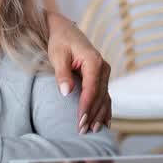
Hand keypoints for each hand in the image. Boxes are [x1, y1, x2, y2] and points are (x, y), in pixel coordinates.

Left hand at [45, 12, 111, 132]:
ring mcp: (104, 73)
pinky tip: (104, 123)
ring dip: (100, 115)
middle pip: (100, 96)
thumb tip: (67, 92)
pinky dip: (105, 110)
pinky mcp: (101, 77)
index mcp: (94, 62)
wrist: (64, 30)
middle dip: (92, 115)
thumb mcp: (57, 55)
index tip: (80, 121)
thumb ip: (62, 73)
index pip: (92, 89)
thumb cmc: (59, 41)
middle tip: (82, 131)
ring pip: (104, 98)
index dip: (86, 107)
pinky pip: (105, 96)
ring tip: (93, 131)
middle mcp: (103, 68)